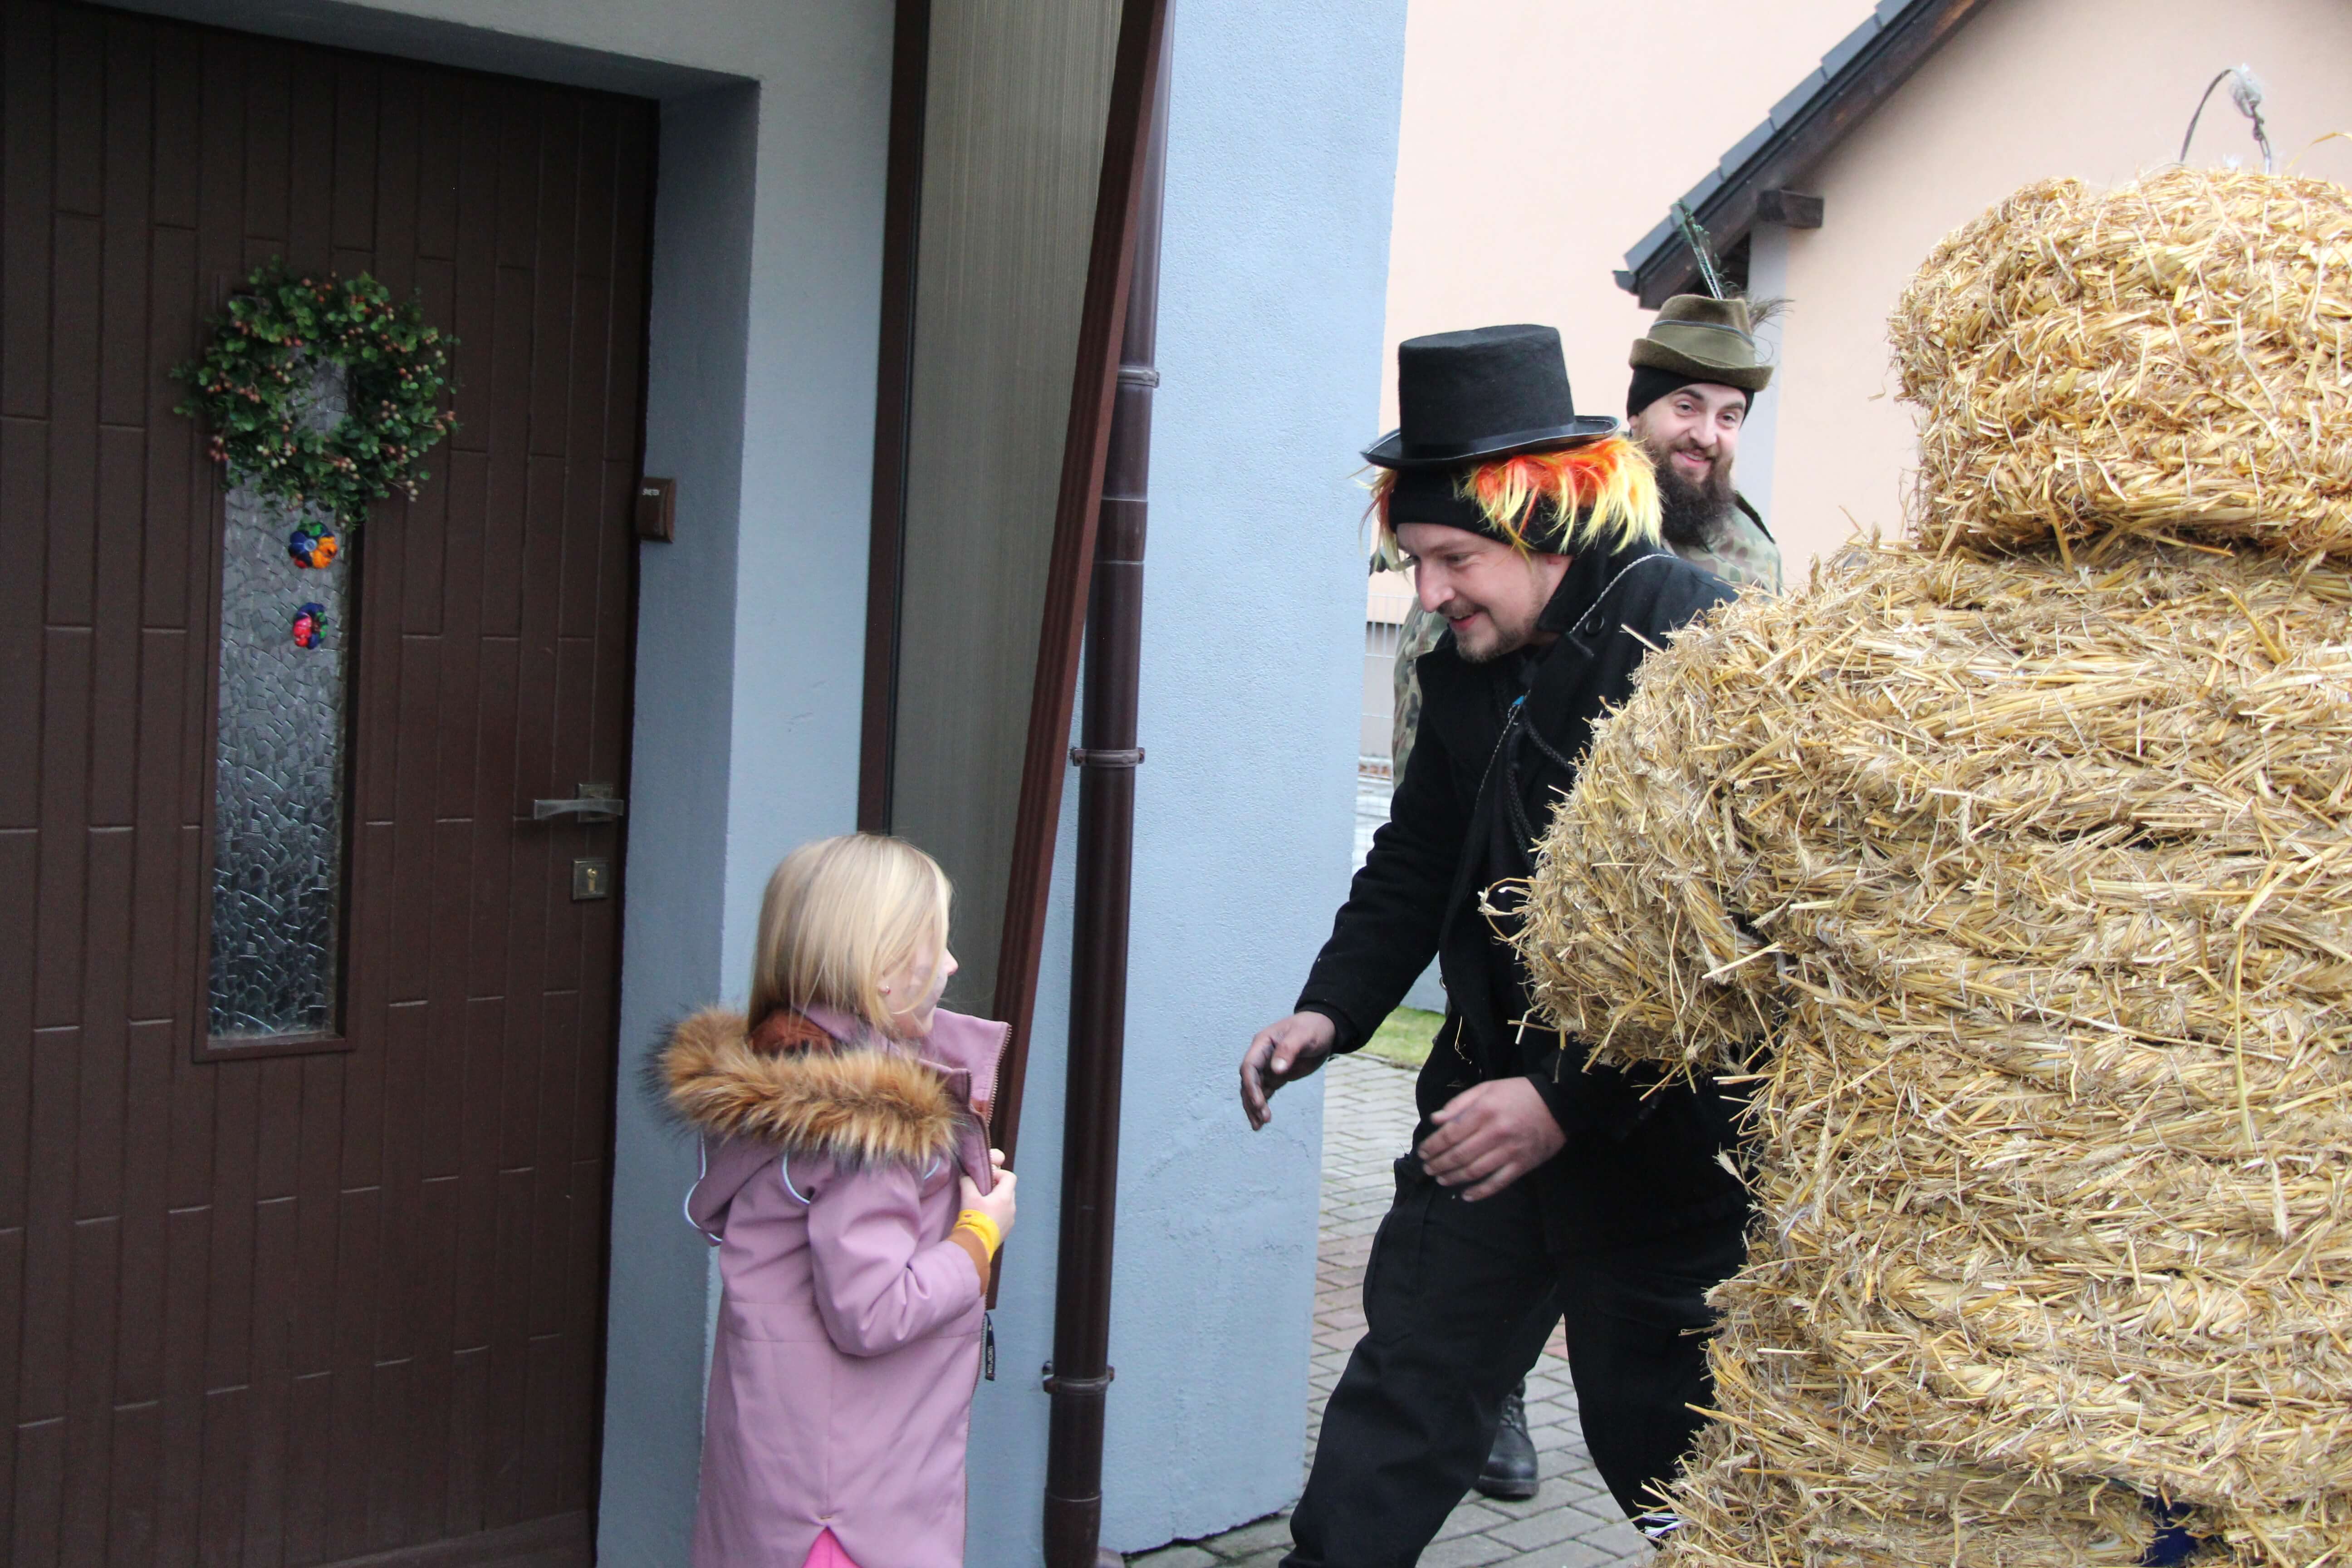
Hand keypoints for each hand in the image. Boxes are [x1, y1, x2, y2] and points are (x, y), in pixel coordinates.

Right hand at [958, 1149, 1015, 1241]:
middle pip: (1008, 1189)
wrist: (977, 1244)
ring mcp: (1011, 1219)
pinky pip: (1005, 1216)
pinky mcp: (1007, 1229)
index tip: (987, 1179)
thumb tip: (965, 1176)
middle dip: (996, 1188)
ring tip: (982, 1207)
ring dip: (997, 1202)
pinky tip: (985, 1219)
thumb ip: (967, 1182)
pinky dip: (997, 1213)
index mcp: (1005, 1196)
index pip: (1010, 1177)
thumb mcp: (969, 1197)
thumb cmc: (975, 1218)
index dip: (999, 1174)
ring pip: (1006, 1204)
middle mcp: (1012, 1206)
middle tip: (981, 1192)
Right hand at [1239, 1012, 1337, 1129]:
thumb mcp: (1303, 1036)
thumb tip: (1276, 1070)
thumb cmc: (1312, 1027)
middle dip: (1252, 1101)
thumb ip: (1289, 1050)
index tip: (1259, 1103)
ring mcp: (1268, 1067)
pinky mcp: (1277, 1075)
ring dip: (1254, 1107)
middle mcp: (1261, 1056)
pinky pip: (1265, 1092)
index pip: (1249, 1067)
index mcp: (1262, 1044)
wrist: (1324, 1028)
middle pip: (1249, 1082)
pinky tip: (1262, 1120)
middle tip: (1261, 1120)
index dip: (1251, 1086)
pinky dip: (1262, 1105)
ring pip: (1254, 1090)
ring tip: (1259, 1126)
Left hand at [1417, 1078, 1564, 1200]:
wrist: (1558, 1103)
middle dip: (1438, 1164)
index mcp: (1484, 1111)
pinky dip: (1480, 1192)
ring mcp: (1510, 1151)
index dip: (1432, 1146)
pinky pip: (1497, 1183)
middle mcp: (1495, 1132)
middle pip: (1459, 1155)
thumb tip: (1435, 1120)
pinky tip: (1466, 1195)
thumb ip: (1460, 1104)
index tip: (1422, 1152)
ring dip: (1453, 1178)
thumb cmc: (1518, 1094)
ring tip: (1441, 1179)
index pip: (1450, 1134)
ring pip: (1474, 1171)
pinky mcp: (1523, 1165)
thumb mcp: (1487, 1089)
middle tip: (1427, 1169)